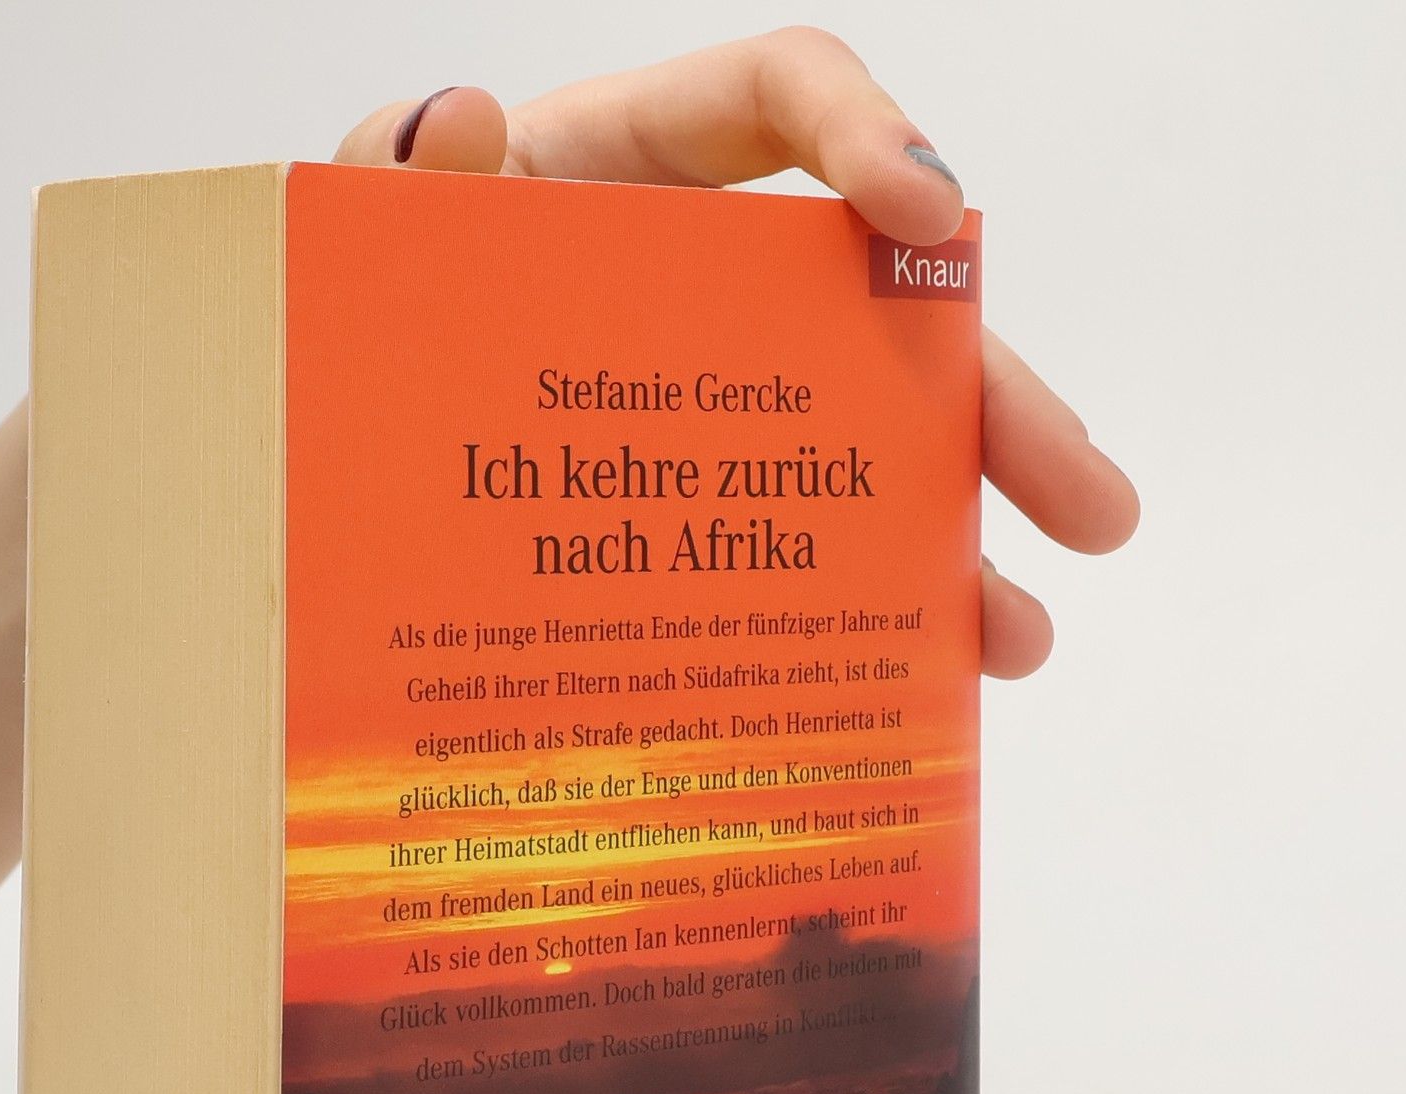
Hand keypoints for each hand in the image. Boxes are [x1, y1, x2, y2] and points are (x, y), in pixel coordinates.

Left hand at [334, 28, 1139, 677]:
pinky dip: (844, 618)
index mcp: (633, 170)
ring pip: (862, 456)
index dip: (869, 133)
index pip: (779, 94)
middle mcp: (704, 282)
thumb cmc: (351, 307)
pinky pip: (789, 551)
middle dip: (994, 401)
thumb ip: (389, 173)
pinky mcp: (690, 504)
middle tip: (1085, 499)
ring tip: (1012, 643)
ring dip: (951, 546)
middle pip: (883, 315)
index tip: (927, 218)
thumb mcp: (356, 235)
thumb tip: (460, 124)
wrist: (320, 423)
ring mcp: (711, 400)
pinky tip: (895, 687)